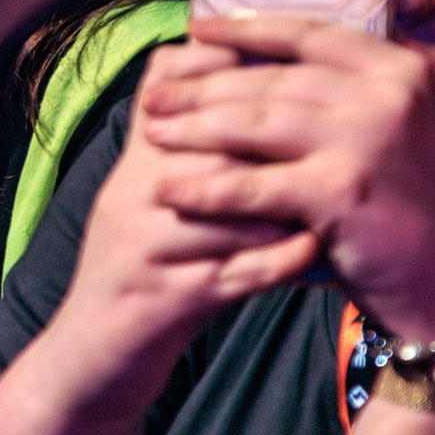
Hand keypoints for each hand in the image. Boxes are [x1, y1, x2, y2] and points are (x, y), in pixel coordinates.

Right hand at [32, 51, 322, 426]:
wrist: (88, 361)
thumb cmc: (146, 272)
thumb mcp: (158, 204)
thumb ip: (201, 155)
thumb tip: (261, 96)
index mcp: (133, 162)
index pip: (174, 88)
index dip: (235, 73)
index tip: (306, 75)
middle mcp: (130, 192)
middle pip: (210, 141)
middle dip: (281, 139)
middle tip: (347, 133)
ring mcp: (141, 246)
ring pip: (225, 207)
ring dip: (288, 204)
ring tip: (343, 199)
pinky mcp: (158, 299)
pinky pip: (228, 274)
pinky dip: (278, 263)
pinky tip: (317, 259)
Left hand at [138, 18, 434, 344]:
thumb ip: (394, 83)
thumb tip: (334, 40)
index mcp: (411, 70)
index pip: (313, 35)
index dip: (248, 31)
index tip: (198, 32)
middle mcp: (392, 94)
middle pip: (274, 80)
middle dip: (205, 86)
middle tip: (157, 94)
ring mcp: (366, 140)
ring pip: (256, 123)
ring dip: (194, 128)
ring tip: (153, 132)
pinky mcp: (340, 191)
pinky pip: (252, 184)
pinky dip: (206, 188)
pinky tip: (171, 189)